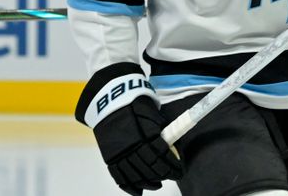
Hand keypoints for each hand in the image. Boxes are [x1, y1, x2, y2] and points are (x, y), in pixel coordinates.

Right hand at [77, 63, 183, 194]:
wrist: (107, 101)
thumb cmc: (132, 103)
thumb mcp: (149, 109)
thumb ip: (159, 125)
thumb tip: (172, 138)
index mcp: (143, 133)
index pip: (161, 154)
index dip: (172, 164)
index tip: (180, 169)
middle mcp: (131, 146)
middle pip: (150, 167)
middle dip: (164, 174)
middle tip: (173, 176)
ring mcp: (119, 153)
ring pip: (135, 175)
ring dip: (149, 183)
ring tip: (158, 185)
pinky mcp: (109, 157)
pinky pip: (119, 176)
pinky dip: (129, 186)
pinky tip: (138, 191)